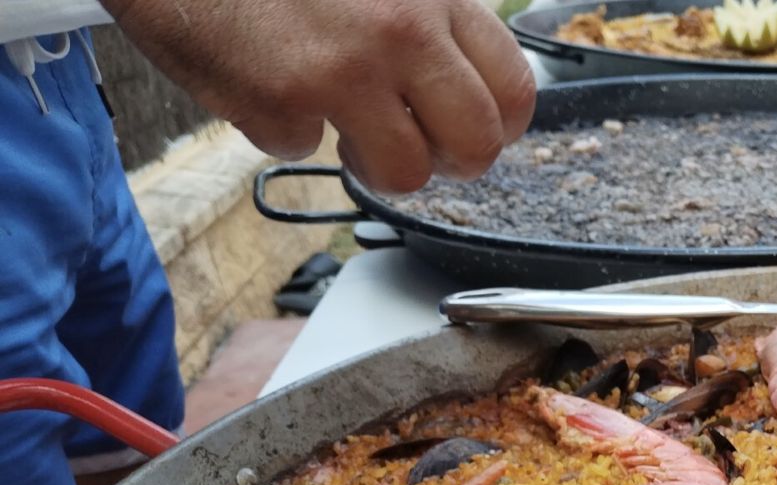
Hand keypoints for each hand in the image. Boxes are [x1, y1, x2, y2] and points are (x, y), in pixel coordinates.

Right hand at [102, 0, 536, 192]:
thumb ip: (424, 19)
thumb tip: (465, 86)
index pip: (514, 89)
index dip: (496, 127)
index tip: (467, 130)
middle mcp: (403, 30)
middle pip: (476, 145)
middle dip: (449, 163)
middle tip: (416, 150)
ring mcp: (345, 67)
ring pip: (405, 173)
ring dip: (375, 167)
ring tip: (345, 132)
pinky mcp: (282, 95)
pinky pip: (304, 151)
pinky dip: (281, 129)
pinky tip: (263, 82)